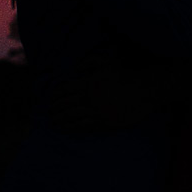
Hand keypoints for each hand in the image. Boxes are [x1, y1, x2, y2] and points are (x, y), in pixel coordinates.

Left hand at [46, 57, 168, 133]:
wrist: (142, 91)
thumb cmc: (124, 75)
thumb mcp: (106, 62)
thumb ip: (89, 61)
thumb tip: (76, 67)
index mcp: (87, 83)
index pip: (64, 90)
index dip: (55, 96)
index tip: (51, 100)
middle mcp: (88, 99)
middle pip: (65, 105)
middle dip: (55, 109)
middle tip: (49, 113)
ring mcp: (95, 112)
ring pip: (71, 118)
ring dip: (60, 120)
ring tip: (54, 123)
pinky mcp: (102, 124)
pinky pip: (82, 127)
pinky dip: (71, 128)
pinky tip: (66, 129)